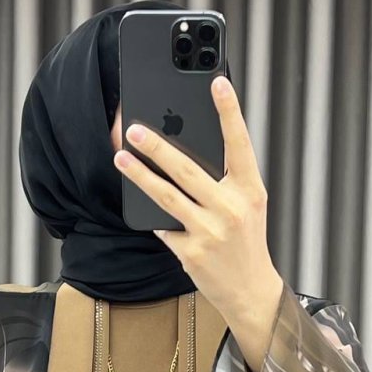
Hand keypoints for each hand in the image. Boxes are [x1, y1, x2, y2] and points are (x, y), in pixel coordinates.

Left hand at [113, 75, 283, 371]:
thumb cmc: (245, 243)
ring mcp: (210, 230)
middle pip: (188, 168)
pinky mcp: (191, 251)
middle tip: (135, 128)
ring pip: (167, 196)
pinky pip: (163, 226)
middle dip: (158, 146)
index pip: (239, 143)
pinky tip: (138, 204)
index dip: (229, 111)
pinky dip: (152, 216)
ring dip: (140, 175)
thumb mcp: (247, 206)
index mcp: (250, 189)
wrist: (249, 289)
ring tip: (121, 159)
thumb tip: (186, 156)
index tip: (217, 83)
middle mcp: (231, 207)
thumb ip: (225, 181)